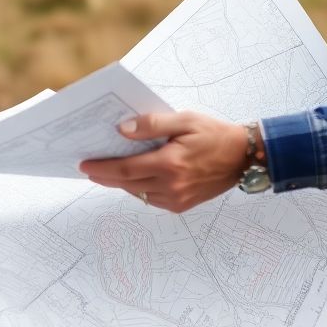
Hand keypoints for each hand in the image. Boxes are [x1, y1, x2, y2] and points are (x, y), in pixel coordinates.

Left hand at [79, 111, 248, 212]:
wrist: (243, 157)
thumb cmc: (214, 134)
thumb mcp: (184, 120)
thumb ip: (152, 124)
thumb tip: (122, 130)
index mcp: (170, 164)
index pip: (125, 169)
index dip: (102, 168)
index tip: (84, 164)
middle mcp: (171, 186)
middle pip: (127, 183)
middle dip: (106, 175)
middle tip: (90, 168)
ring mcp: (176, 199)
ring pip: (138, 193)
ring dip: (122, 182)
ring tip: (110, 170)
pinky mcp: (181, 205)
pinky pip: (151, 198)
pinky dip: (140, 188)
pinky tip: (137, 177)